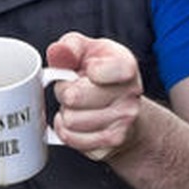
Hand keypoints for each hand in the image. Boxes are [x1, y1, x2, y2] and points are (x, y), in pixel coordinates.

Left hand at [46, 31, 143, 161]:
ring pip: (70, 119)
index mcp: (125, 66)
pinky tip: (78, 122)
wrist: (124, 110)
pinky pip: (70, 137)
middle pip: (73, 96)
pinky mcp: (112, 142)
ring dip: (66, 112)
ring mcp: (124, 121)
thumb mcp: (86, 51)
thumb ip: (69, 47)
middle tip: (74, 89)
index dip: (80, 72)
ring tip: (79, 106)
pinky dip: (67, 130)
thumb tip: (59, 52)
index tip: (86, 70)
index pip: (97, 71)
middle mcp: (130, 94)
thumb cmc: (101, 75)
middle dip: (64, 92)